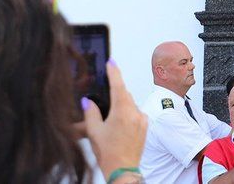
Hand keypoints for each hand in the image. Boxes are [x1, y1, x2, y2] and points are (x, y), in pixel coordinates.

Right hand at [84, 61, 147, 180]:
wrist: (123, 170)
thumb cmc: (109, 153)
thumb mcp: (94, 132)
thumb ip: (91, 113)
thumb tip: (88, 101)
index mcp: (122, 111)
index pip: (118, 85)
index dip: (114, 72)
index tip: (111, 62)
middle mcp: (135, 112)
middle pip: (124, 94)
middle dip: (114, 93)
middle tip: (103, 100)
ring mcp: (142, 119)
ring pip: (130, 104)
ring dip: (121, 105)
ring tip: (109, 119)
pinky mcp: (145, 126)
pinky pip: (135, 113)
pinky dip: (127, 113)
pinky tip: (119, 125)